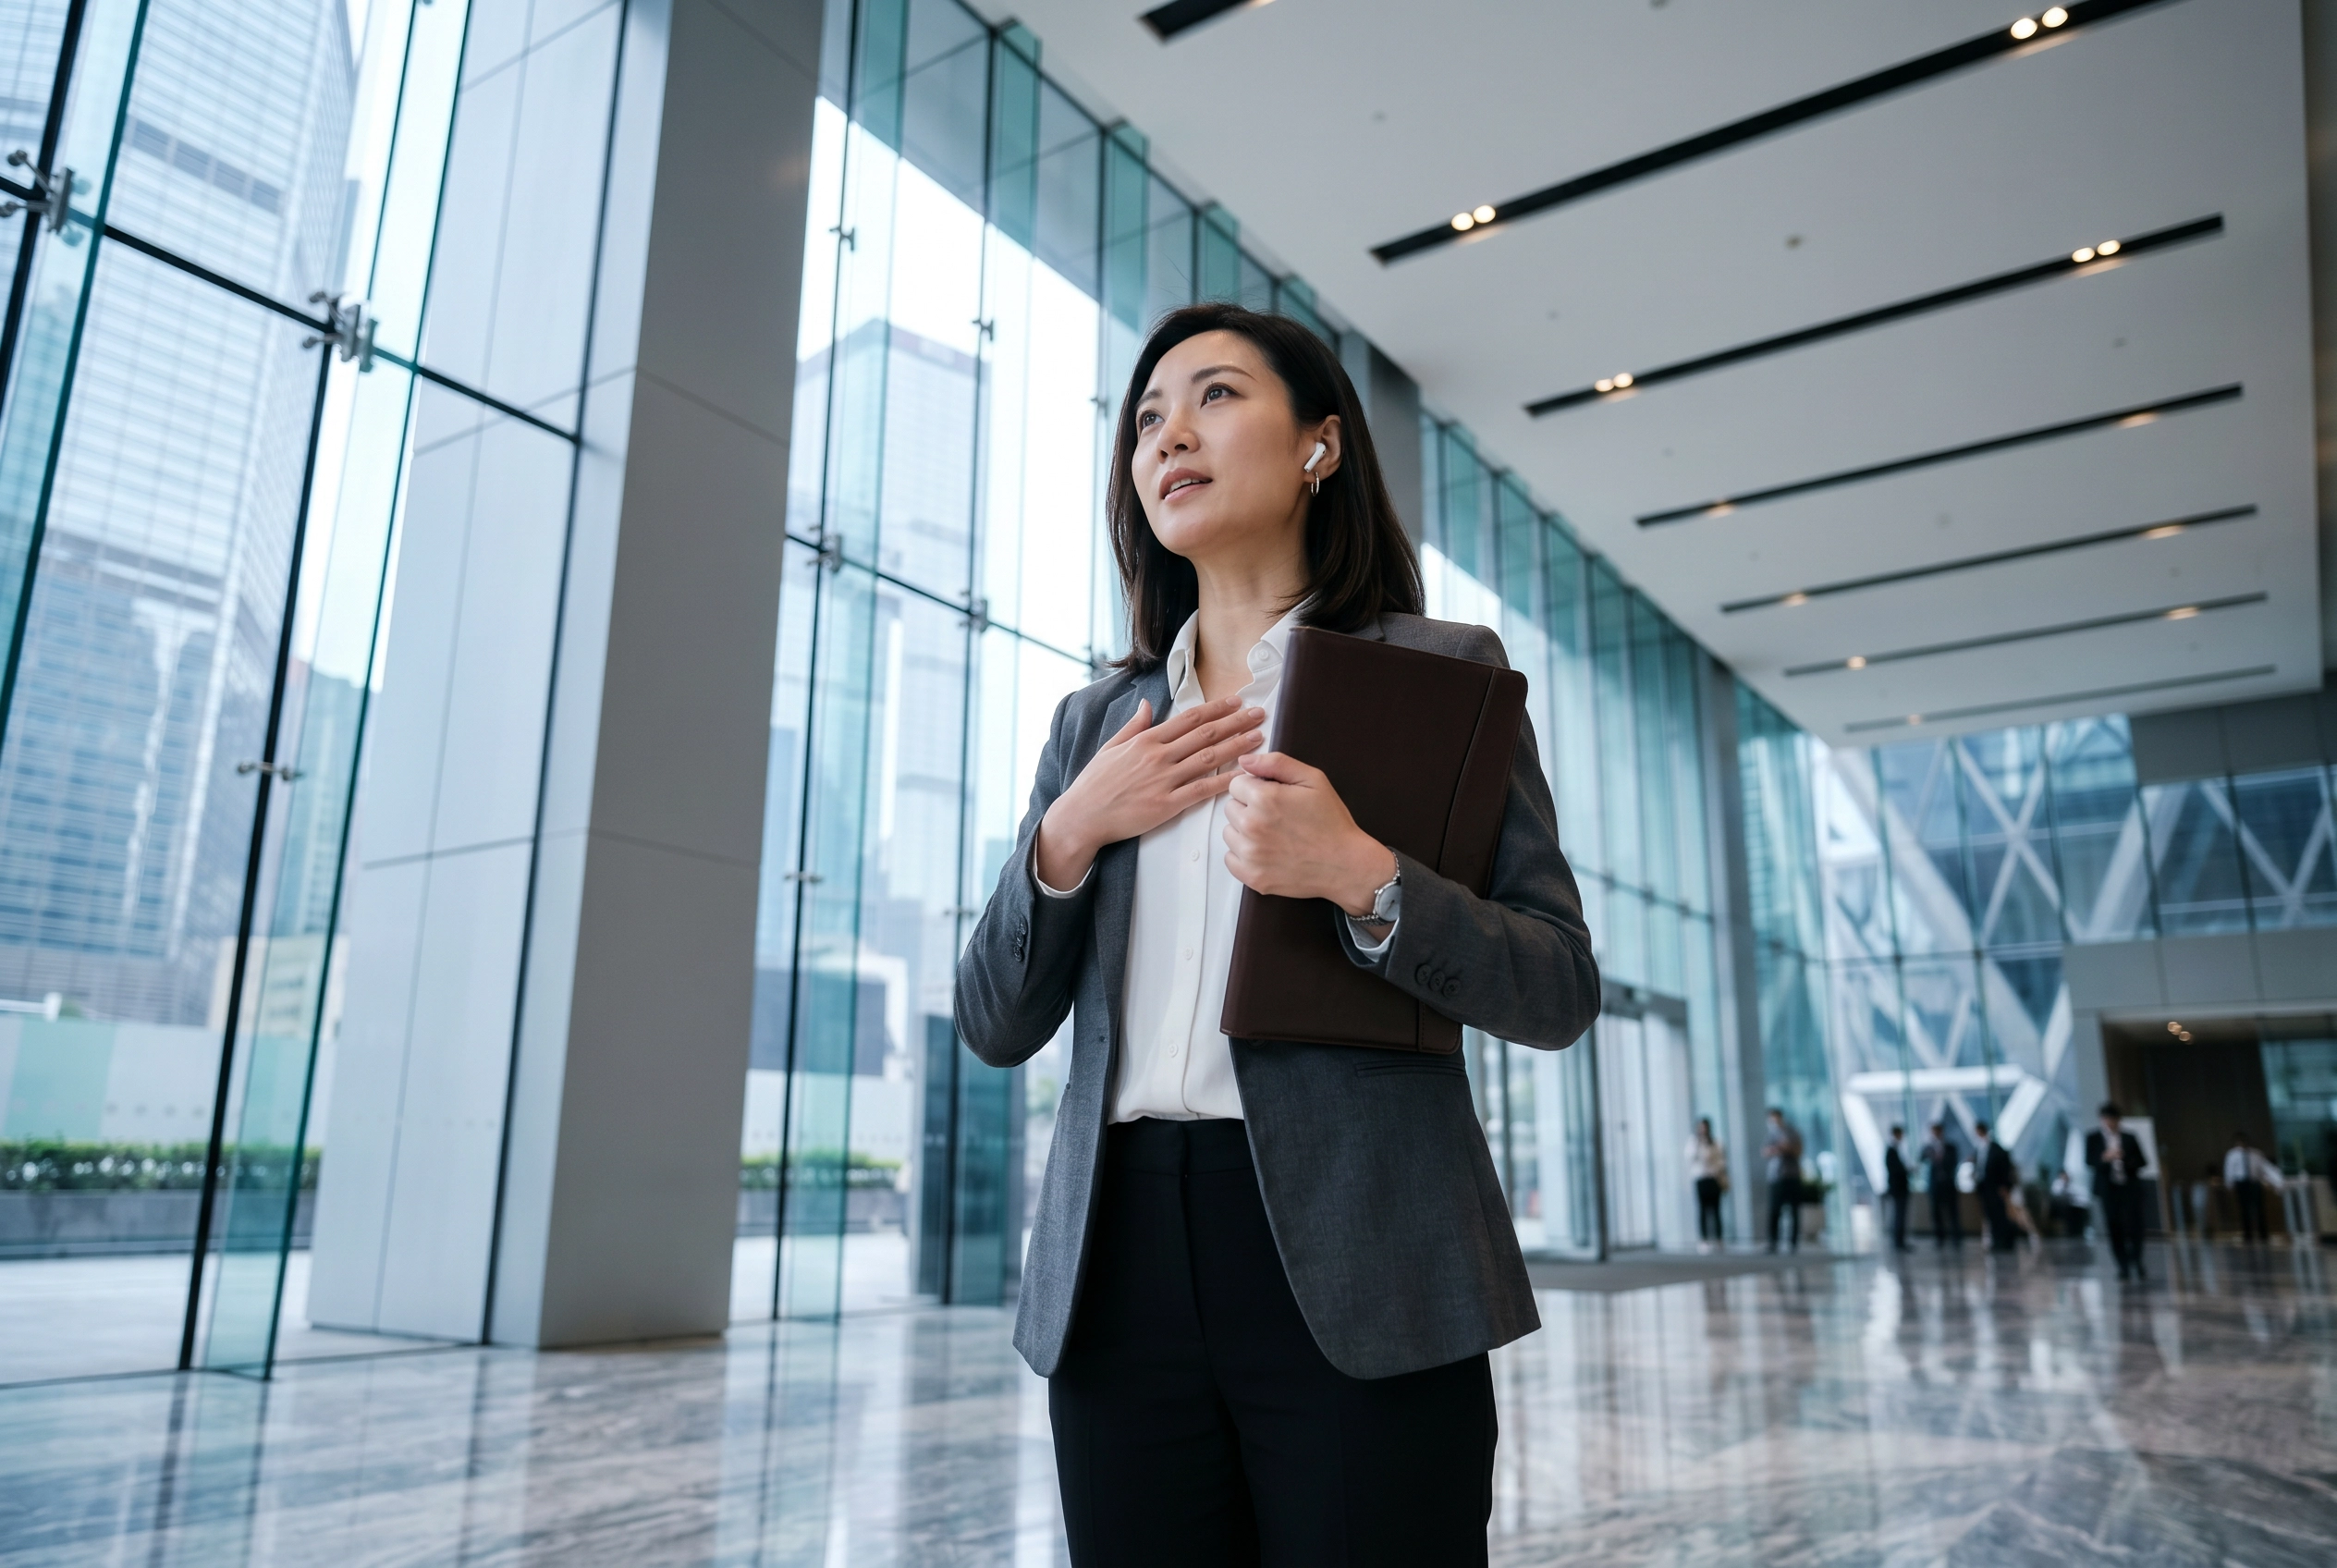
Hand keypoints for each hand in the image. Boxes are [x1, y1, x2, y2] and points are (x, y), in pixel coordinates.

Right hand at [1036, 696, 1265, 888]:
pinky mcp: (1167, 805)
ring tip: (1258, 737)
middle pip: (1205, 734)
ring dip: (1237, 746)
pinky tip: (1243, 775)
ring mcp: (1164, 780)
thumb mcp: (1110, 747)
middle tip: (1259, 713)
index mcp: (1146, 740)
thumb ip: (1134, 725)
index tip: (1236, 701)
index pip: (1189, 719)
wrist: (1082, 816)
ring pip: (1208, 758)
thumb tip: (1147, 704)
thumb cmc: (1095, 783)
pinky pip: (1201, 790)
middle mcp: (1158, 756)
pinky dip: (1224, 781)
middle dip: (1236, 721)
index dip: (1216, 708)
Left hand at [1222, 751, 1395, 915]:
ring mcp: (1250, 854)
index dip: (1255, 788)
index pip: (1236, 784)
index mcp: (1264, 798)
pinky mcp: (1252, 876)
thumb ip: (1276, 763)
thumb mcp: (1313, 779)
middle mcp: (1252, 826)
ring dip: (1244, 832)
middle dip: (1248, 808)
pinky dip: (1243, 855)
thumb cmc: (1332, 822)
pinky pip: (1230, 859)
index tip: (1272, 797)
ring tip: (1272, 835)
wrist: (1346, 864)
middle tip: (1276, 817)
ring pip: (1229, 833)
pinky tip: (1265, 852)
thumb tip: (1245, 760)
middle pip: (1231, 808)